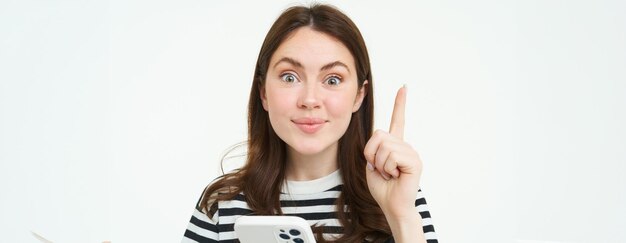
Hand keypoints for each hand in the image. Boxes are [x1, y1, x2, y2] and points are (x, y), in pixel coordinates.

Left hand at [363, 85, 422, 218]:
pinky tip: (396, 176)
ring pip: (383, 146)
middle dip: (372, 155)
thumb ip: (373, 148)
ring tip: (389, 175)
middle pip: (378, 135)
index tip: (403, 87)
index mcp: (395, 145)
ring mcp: (411, 152)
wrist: (393, 206)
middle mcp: (405, 145)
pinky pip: (391, 156)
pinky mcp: (414, 161)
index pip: (398, 120)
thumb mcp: (371, 164)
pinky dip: (387, 169)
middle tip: (382, 170)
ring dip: (379, 164)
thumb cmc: (383, 188)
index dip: (400, 103)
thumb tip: (379, 138)